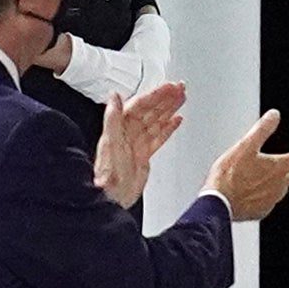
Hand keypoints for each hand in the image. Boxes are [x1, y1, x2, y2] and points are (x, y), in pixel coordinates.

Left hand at [92, 81, 187, 209]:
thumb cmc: (108, 177)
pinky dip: (168, 128)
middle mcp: (128, 134)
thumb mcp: (110, 145)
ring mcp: (137, 145)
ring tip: (181, 99)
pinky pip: (158, 138)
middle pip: (150, 111)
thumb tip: (114, 97)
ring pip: (156, 121)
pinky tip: (176, 121)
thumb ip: (113, 119)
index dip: (155, 95)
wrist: (111, 199)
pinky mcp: (143, 156)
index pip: (140, 105)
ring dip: (169, 109)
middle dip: (165, 98)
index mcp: (120, 128)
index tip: (168, 88)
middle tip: (180, 89)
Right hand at [206, 109, 288, 221]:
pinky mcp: (261, 211)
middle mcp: (279, 186)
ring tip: (265, 175)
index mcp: (279, 168)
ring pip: (280, 188)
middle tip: (288, 161)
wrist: (217, 204)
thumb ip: (262, 130)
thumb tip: (274, 116)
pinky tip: (253, 191)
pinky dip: (264, 194)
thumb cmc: (229, 176)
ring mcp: (271, 200)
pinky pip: (267, 201)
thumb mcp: (245, 146)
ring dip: (276, 181)